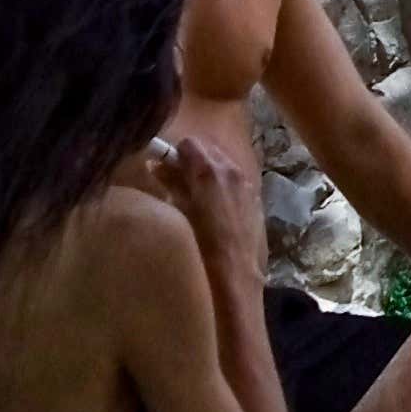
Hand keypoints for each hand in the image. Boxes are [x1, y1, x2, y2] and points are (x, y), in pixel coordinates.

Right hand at [156, 138, 260, 268]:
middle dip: (192, 161)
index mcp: (208, 170)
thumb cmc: (200, 240)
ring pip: (223, 163)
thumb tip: (156, 164)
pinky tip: (215, 206)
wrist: (234, 268)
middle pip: (208, 150)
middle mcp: (230, 169)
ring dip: (209, 171)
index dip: (176, 154)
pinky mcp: (254, 196)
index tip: (167, 168)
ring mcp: (246, 182)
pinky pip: (235, 179)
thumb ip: (169, 181)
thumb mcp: (179, 208)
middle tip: (179, 181)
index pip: (189, 143)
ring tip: (197, 195)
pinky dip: (223, 184)